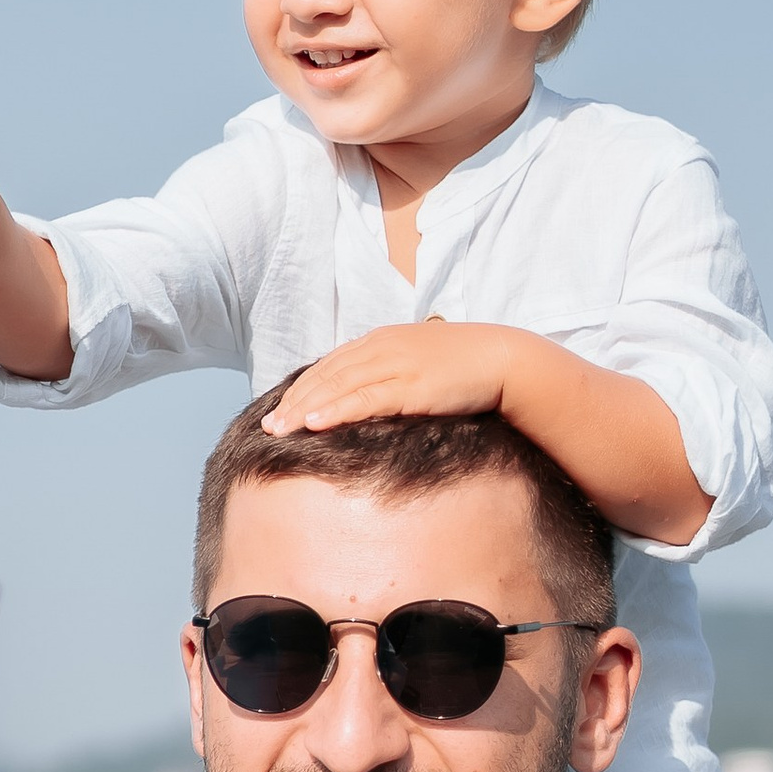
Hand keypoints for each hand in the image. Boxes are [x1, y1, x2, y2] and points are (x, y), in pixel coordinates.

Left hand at [261, 322, 525, 433]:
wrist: (505, 359)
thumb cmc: (466, 369)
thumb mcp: (420, 366)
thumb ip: (392, 378)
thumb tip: (371, 403)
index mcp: (382, 341)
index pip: (331, 365)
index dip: (302, 388)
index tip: (278, 409)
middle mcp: (383, 348)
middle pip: (326, 375)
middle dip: (293, 401)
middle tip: (267, 426)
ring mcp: (396, 364)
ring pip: (338, 386)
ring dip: (304, 408)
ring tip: (277, 430)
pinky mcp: (412, 384)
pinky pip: (365, 398)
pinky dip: (336, 410)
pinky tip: (314, 423)